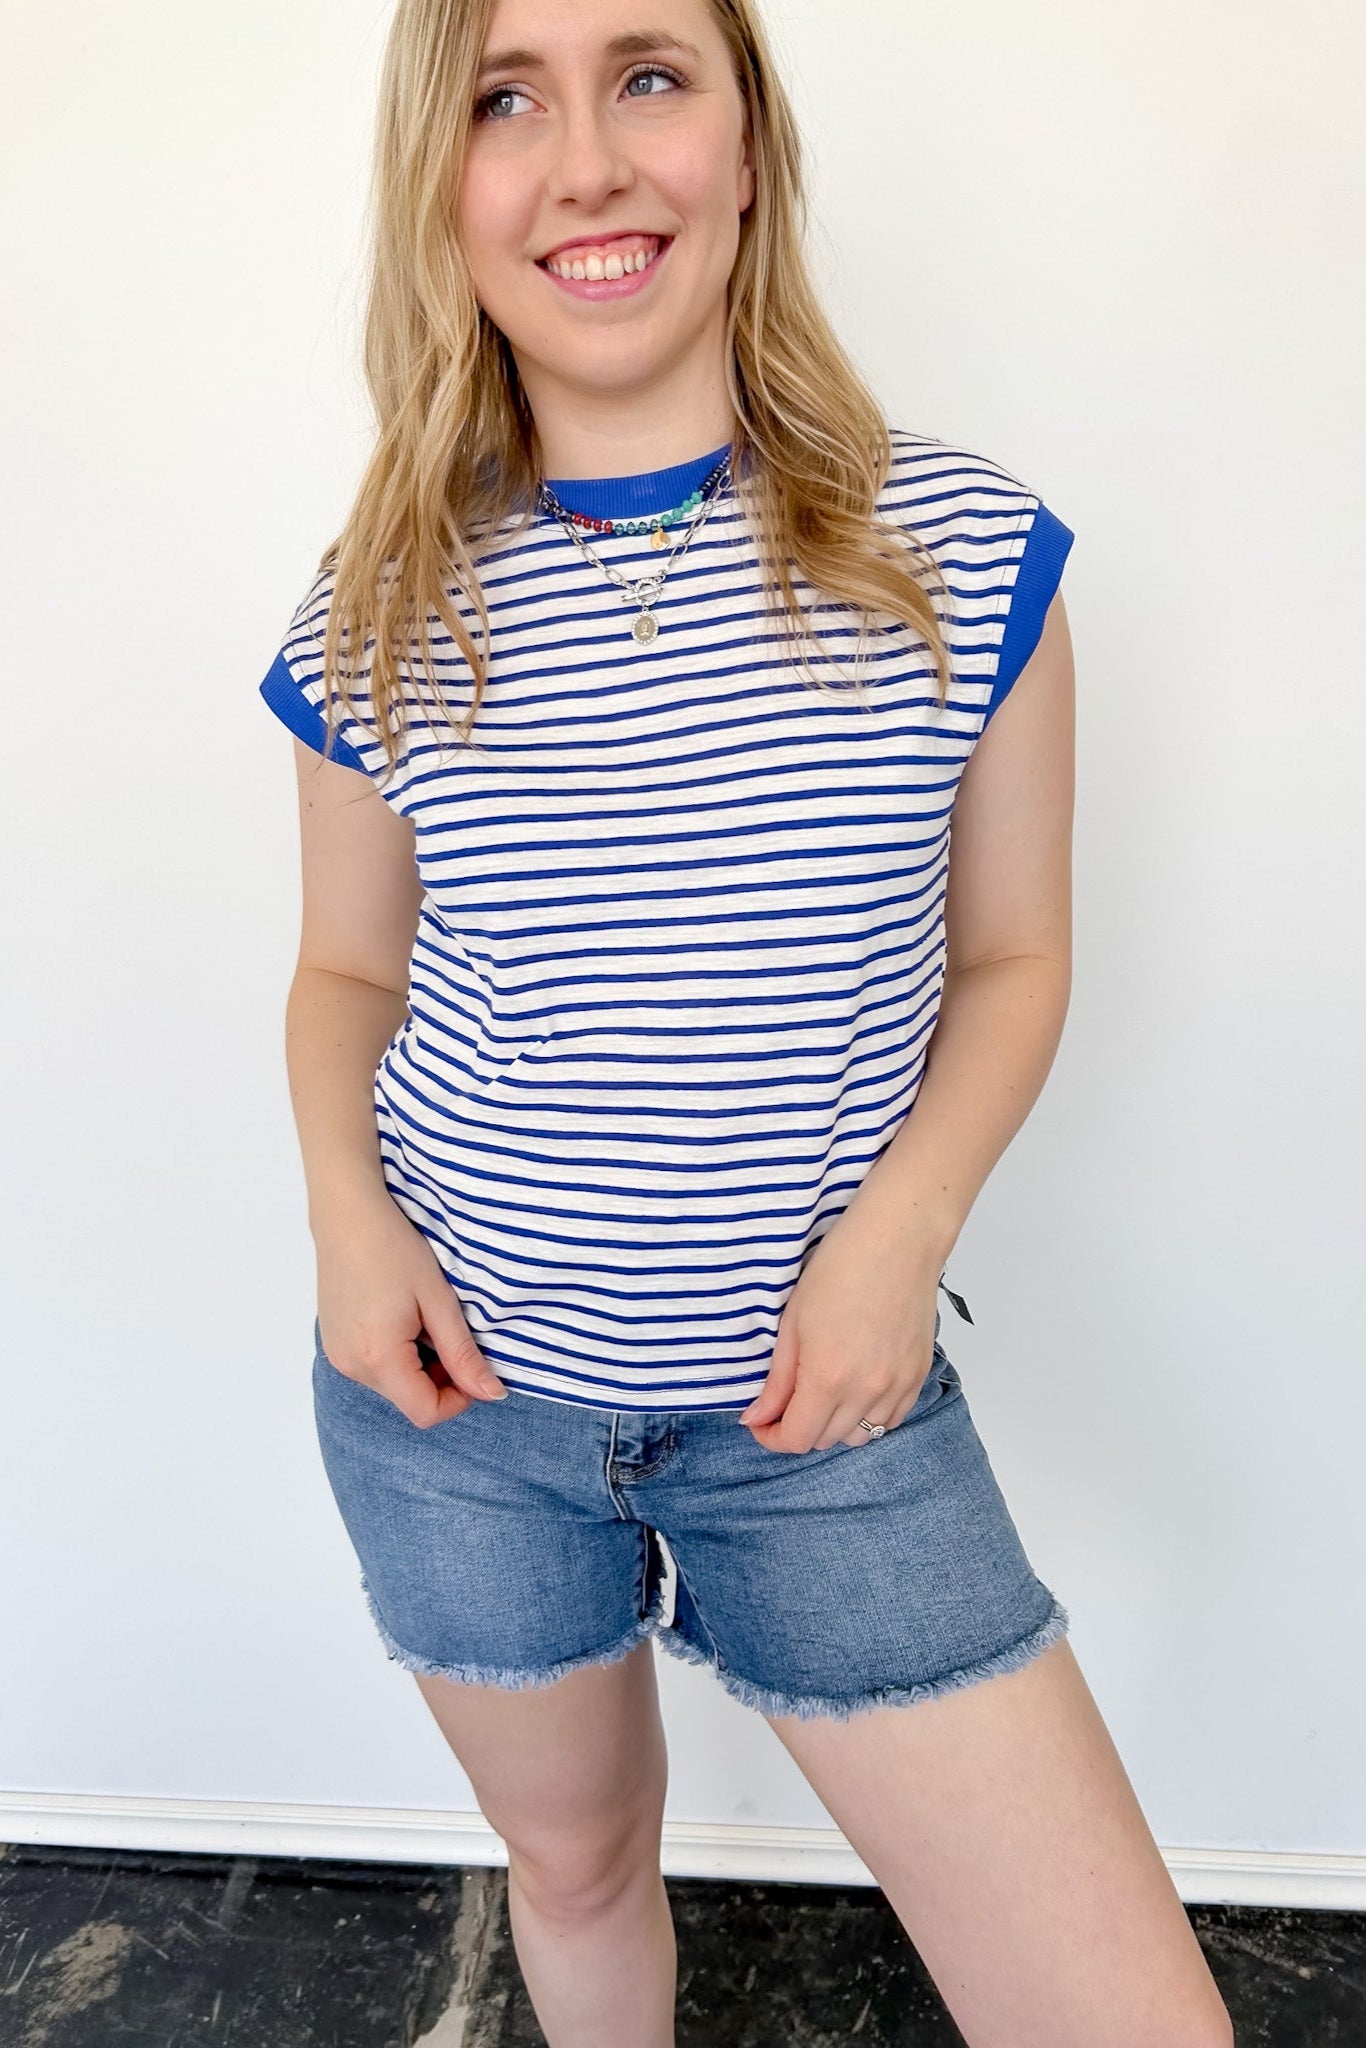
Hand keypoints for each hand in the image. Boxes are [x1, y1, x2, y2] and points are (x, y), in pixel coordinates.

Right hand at [313, 1188, 508, 1427]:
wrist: (347, 1213)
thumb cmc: (394, 1247)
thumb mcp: (438, 1300)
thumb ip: (463, 1353)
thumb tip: (492, 1394)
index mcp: (379, 1357)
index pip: (425, 1412)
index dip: (458, 1399)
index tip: (472, 1364)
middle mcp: (351, 1365)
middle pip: (407, 1400)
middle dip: (439, 1380)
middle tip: (450, 1332)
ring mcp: (337, 1355)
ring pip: (391, 1385)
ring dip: (417, 1366)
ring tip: (423, 1318)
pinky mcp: (332, 1343)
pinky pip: (372, 1366)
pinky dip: (395, 1355)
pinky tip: (400, 1316)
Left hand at [739, 1209, 942, 1454]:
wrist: (898, 1240)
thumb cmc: (840, 1269)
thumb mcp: (792, 1323)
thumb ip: (777, 1380)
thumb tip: (757, 1418)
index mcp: (827, 1377)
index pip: (796, 1438)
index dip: (771, 1437)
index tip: (761, 1421)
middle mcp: (865, 1391)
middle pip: (825, 1440)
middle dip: (799, 1427)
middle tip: (786, 1401)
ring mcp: (897, 1386)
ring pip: (860, 1437)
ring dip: (835, 1425)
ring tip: (823, 1394)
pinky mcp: (917, 1376)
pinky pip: (891, 1419)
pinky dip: (869, 1416)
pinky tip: (856, 1390)